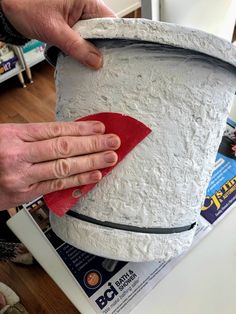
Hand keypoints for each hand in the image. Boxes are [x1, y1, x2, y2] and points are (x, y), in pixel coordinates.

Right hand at [0, 122, 119, 209]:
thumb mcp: (6, 135)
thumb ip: (33, 137)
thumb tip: (68, 135)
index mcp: (12, 134)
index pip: (55, 130)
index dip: (80, 128)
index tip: (99, 127)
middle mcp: (17, 155)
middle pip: (63, 148)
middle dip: (92, 144)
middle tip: (113, 141)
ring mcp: (20, 177)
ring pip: (63, 168)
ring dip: (90, 163)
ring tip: (110, 157)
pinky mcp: (22, 194)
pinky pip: (55, 186)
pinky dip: (76, 180)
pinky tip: (94, 176)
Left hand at [1, 0, 114, 68]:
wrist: (7, 10)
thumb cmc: (25, 8)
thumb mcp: (54, 30)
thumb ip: (76, 47)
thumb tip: (96, 61)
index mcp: (85, 0)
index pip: (109, 20)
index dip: (115, 38)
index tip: (118, 55)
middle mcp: (84, 7)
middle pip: (103, 30)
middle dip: (103, 48)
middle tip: (105, 64)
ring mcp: (78, 17)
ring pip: (93, 37)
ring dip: (92, 50)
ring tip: (94, 64)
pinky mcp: (72, 26)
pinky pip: (83, 40)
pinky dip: (83, 50)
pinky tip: (84, 59)